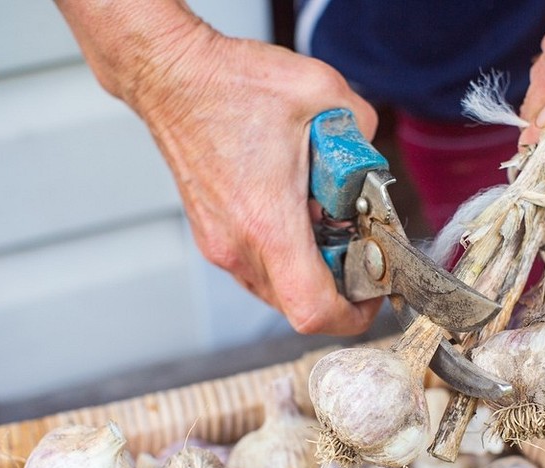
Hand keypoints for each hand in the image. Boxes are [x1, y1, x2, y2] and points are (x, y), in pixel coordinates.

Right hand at [55, 1, 381, 334]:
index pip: (312, 308)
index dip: (352, 315)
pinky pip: (257, 270)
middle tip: (357, 246)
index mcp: (268, 221)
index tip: (372, 294)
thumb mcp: (323, 93)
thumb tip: (371, 164)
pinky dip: (286, 256)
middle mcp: (238, 245)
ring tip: (326, 226)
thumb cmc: (232, 84)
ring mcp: (219, 245)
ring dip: (311, 271)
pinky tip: (296, 214)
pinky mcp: (211, 236)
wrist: (172, 76)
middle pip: (299, 306)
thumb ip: (364, 133)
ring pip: (277, 291)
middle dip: (338, 286)